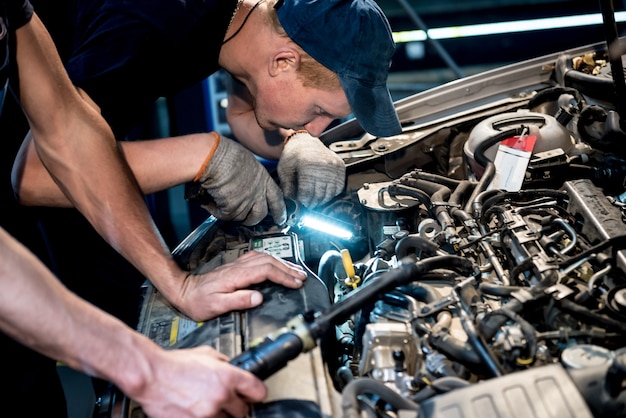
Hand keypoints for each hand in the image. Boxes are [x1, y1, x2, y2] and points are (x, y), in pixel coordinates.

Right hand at [133, 345, 265, 417]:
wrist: (151, 376)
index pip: (257, 391)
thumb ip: (223, 362)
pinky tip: (198, 411)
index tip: (254, 396)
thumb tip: (232, 367)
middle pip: (243, 411)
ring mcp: (207, 413)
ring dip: (221, 415)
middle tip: (230, 402)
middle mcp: (220, 397)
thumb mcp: (206, 354)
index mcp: (228, 377)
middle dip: (238, 407)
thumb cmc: (173, 364)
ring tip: (209, 406)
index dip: (257, 393)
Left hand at [174, 251, 306, 320]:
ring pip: (265, 257)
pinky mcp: (236, 266)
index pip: (266, 271)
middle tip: (302, 277)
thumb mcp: (216, 306)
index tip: (295, 283)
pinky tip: (277, 263)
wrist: (184, 291)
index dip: (283, 276)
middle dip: (288, 268)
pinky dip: (272, 259)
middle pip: (269, 261)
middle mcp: (238, 267)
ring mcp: (237, 265)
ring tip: (296, 270)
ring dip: (282, 263)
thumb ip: (238, 300)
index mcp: (236, 276)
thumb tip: (259, 297)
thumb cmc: (198, 301)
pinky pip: (258, 257)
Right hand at [196, 134, 286, 224]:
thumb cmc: (227, 154)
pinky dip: (217, 211)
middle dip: (253, 219)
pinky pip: (225, 216)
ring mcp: (245, 202)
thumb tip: (246, 182)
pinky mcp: (231, 208)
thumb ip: (252, 176)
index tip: (281, 219)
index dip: (280, 210)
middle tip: (247, 220)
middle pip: (261, 214)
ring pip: (241, 217)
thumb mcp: (248, 162)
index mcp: (263, 179)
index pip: (277, 198)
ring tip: (221, 202)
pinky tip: (211, 203)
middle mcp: (257, 192)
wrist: (214, 157)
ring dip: (231, 213)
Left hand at [277, 131, 345, 207]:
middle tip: (307, 204)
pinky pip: (339, 188)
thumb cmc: (293, 155)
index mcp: (307, 165)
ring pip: (330, 193)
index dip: (303, 202)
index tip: (300, 203)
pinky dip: (331, 193)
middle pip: (319, 195)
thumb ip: (287, 188)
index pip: (307, 193)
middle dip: (312, 203)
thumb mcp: (284, 170)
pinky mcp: (340, 166)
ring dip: (322, 200)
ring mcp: (333, 166)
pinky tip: (322, 191)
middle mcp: (323, 165)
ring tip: (314, 199)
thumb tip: (291, 204)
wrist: (304, 141)